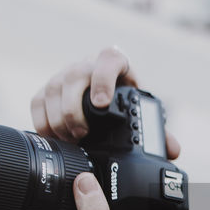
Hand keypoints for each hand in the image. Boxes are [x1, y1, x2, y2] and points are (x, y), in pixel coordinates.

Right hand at [30, 46, 180, 156]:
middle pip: (74, 77)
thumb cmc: (124, 102)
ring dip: (59, 119)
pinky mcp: (47, 88)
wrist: (103, 94)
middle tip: (83, 134)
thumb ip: (157, 130)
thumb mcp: (140, 111)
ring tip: (71, 139)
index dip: (103, 79)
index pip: (109, 59)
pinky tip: (54, 137)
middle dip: (74, 110)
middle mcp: (87, 65)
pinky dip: (43, 122)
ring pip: (52, 90)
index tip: (101, 104)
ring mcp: (64, 75)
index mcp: (115, 65)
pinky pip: (37, 101)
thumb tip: (172, 150)